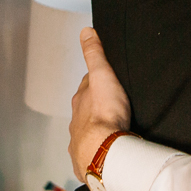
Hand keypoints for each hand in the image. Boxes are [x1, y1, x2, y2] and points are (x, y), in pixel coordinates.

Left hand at [68, 28, 131, 179]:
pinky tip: (107, 148)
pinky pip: (91, 151)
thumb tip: (85, 31)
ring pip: (88, 130)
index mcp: (81, 99)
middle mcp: (76, 119)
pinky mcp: (86, 158)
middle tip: (113, 104)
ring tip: (113, 128)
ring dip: (98, 128)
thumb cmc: (105, 114)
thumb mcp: (103, 76)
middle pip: (86, 108)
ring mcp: (80, 140)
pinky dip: (98, 148)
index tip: (106, 79)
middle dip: (97, 106)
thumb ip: (94, 54)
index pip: (87, 85)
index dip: (97, 80)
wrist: (104, 151)